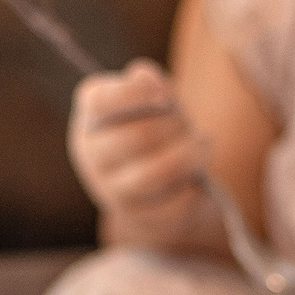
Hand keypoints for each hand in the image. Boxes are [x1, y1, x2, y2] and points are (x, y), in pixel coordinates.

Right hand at [69, 60, 212, 247]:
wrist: (158, 186)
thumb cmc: (156, 129)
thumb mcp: (153, 99)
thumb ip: (150, 83)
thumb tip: (145, 77)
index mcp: (91, 117)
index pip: (100, 103)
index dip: (135, 93)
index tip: (162, 94)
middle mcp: (92, 155)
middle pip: (139, 136)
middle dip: (176, 126)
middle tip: (188, 126)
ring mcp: (111, 190)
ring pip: (155, 174)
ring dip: (189, 155)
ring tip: (203, 146)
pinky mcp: (138, 217)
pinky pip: (172, 203)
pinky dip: (192, 189)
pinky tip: (193, 180)